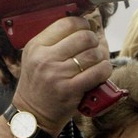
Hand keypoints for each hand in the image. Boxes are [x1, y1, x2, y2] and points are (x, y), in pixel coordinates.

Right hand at [12, 15, 112, 136]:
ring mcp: (58, 75)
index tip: (86, 28)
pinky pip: (98, 72)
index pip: (66, 23)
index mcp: (36, 46)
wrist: (32, 115)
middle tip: (93, 45)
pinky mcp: (70, 90)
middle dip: (94, 39)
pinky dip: (105, 69)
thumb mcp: (35, 57)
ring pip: (93, 54)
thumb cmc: (37, 84)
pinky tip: (101, 71)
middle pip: (83, 36)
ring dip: (101, 56)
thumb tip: (85, 24)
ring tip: (97, 60)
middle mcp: (45, 59)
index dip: (82, 23)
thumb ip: (54, 41)